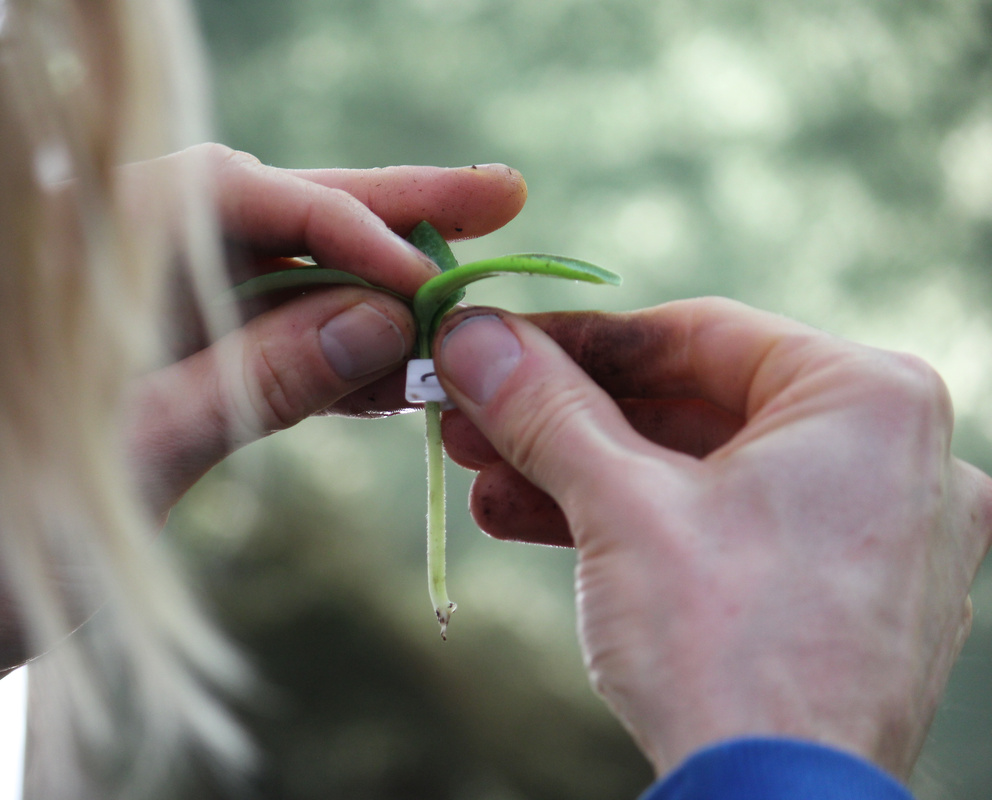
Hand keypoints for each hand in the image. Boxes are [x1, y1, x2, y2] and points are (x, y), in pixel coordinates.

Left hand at [0, 146, 526, 766]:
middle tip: (493, 198)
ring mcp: (137, 323)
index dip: (337, 221)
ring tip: (465, 286)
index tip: (423, 270)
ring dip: (368, 291)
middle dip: (380, 213)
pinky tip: (394, 374)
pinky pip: (259, 346)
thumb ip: (252, 382)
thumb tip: (378, 321)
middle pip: (265, 215)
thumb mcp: (128, 462)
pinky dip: (328, 359)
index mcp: (71, 259)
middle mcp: (108, 269)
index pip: (226, 195)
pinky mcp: (158, 375)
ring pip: (274, 282)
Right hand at [434, 299, 991, 779]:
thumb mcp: (619, 504)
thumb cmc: (725, 645)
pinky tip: (539, 525)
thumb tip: (473, 337)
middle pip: (692, 410)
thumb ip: (545, 408)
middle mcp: (896, 457)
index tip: (498, 345)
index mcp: (869, 398)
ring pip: (702, 476)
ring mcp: (876, 537)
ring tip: (489, 481)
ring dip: (585, 477)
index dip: (578, 342)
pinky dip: (639, 528)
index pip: (695, 336)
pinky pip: (729, 534)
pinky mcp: (845, 603)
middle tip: (476, 416)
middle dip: (566, 421)